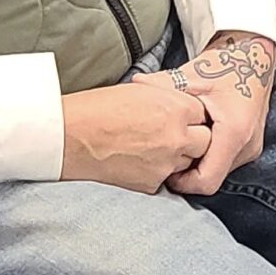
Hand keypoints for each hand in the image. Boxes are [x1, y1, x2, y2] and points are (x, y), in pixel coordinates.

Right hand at [59, 76, 213, 192]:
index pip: (203, 114)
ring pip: (187, 163)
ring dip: (177, 157)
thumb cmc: (98, 108)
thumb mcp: (140, 91)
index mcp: (176, 109)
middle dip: (194, 139)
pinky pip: (165, 179)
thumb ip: (168, 98)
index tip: (182, 117)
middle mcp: (177, 137)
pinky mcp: (151, 184)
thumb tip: (180, 104)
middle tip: (174, 135)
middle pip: (205, 142)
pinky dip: (157, 173)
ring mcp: (165, 164)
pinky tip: (138, 162)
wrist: (70, 136)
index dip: (191, 116)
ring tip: (152, 148)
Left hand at [163, 33, 275, 197]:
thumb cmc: (226, 65)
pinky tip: (195, 141)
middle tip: (168, 155)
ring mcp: (251, 148)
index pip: (207, 181)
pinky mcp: (250, 146)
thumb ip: (164, 83)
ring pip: (218, 172)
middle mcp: (247, 145)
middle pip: (211, 179)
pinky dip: (208, 158)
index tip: (166, 170)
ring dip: (198, 165)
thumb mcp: (193, 74)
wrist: (255, 57)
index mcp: (234, 132)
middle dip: (188, 173)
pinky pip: (225, 163)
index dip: (182, 183)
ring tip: (181, 145)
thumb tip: (136, 84)